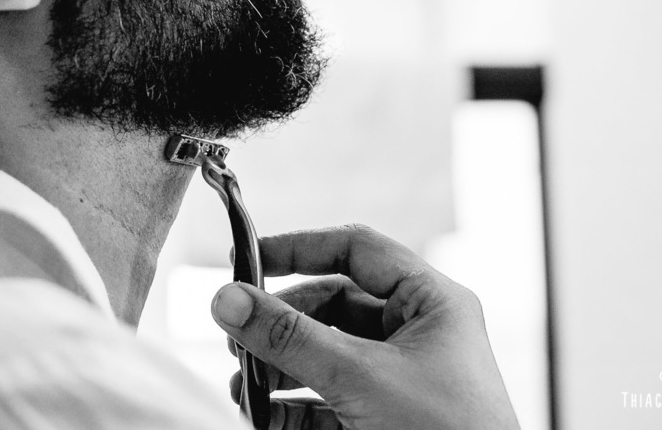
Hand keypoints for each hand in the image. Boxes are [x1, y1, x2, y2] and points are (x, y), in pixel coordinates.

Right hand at [210, 224, 519, 429]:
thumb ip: (288, 338)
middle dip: (280, 323)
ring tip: (244, 383)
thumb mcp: (359, 378)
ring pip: (325, 356)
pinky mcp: (384, 421)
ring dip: (278, 368)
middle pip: (331, 307)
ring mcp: (402, 382)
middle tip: (238, 333)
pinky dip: (291, 408)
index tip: (248, 259)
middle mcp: (418, 336)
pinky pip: (327, 402)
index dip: (299, 248)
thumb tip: (229, 300)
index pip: (356, 250)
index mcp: (432, 304)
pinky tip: (263, 416)